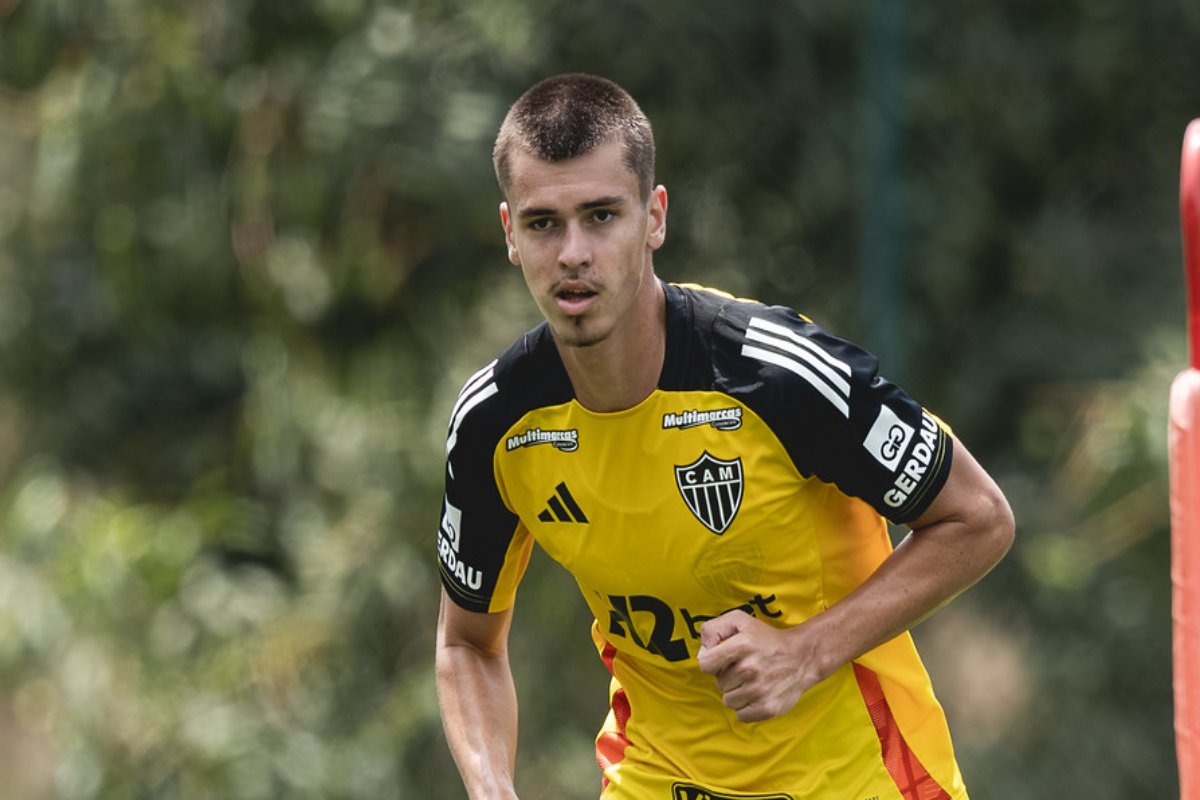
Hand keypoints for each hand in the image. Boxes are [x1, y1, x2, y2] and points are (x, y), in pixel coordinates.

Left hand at [696, 610, 817, 722]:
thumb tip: (702, 654)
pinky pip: (740, 715)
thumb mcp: (739, 620)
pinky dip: (746, 707)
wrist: (802, 657)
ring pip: (728, 700)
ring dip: (737, 692)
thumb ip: (712, 630)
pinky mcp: (768, 708)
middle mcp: (750, 669)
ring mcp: (760, 691)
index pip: (705, 664)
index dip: (712, 662)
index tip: (724, 659)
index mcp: (742, 645)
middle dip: (728, 676)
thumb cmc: (766, 639)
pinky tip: (757, 694)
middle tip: (746, 668)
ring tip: (753, 681)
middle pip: (718, 683)